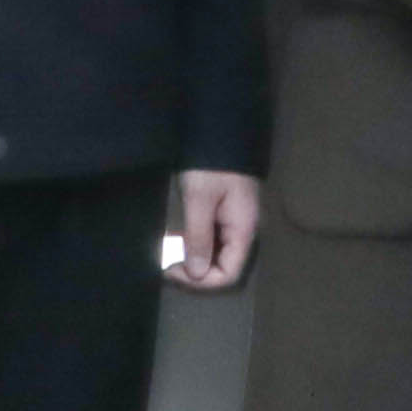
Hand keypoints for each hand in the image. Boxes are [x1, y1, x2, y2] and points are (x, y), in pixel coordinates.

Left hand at [163, 168, 262, 289]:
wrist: (219, 129)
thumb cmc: (210, 164)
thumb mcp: (200, 200)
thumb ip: (199, 238)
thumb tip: (197, 274)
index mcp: (244, 229)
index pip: (229, 274)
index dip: (201, 281)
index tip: (172, 270)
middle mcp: (244, 230)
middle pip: (225, 267)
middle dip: (197, 273)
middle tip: (167, 265)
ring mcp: (236, 221)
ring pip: (219, 255)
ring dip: (196, 260)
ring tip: (171, 255)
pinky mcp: (226, 212)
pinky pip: (216, 240)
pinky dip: (198, 245)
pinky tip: (181, 242)